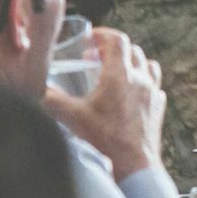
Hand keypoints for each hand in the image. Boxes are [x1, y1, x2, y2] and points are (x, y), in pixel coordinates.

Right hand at [41, 27, 166, 180]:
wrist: (134, 162)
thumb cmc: (105, 138)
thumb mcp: (72, 117)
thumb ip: (53, 100)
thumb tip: (37, 91)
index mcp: (121, 75)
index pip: (117, 40)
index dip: (103, 35)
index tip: (89, 39)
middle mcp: (141, 78)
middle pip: (132, 50)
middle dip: (113, 50)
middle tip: (94, 59)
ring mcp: (153, 91)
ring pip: (147, 64)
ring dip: (131, 63)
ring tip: (114, 73)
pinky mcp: (158, 106)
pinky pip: (154, 85)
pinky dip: (142, 82)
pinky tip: (130, 94)